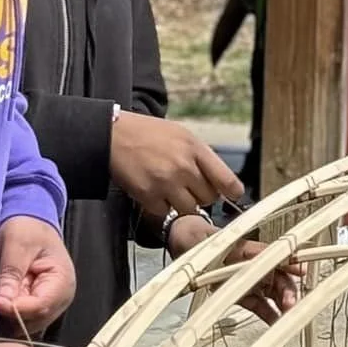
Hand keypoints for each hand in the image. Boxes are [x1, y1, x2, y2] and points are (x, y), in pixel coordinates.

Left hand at [0, 216, 74, 334]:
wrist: (31, 223)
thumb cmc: (27, 229)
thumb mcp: (17, 244)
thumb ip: (11, 272)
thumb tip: (3, 300)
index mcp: (62, 281)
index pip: (39, 306)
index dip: (13, 308)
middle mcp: (60, 299)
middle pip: (34, 321)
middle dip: (10, 313)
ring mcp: (50, 305)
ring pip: (27, 326)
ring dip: (8, 316)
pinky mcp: (38, 307)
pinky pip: (23, 321)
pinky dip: (9, 316)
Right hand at [111, 111, 244, 218]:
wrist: (114, 135)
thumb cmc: (149, 134)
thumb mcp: (182, 135)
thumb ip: (202, 157)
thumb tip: (221, 180)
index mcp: (195, 149)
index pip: (226, 180)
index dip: (233, 192)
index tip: (233, 196)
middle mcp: (184, 167)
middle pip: (209, 198)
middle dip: (202, 195)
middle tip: (189, 187)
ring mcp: (166, 183)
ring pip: (190, 209)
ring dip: (183, 204)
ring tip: (172, 190)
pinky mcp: (149, 196)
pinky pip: (166, 212)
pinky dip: (163, 207)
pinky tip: (156, 192)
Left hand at [166, 216, 301, 323]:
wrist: (183, 243)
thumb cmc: (198, 238)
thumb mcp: (209, 242)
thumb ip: (224, 248)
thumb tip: (239, 253)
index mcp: (250, 249)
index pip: (277, 254)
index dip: (291, 262)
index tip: (301, 270)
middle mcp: (255, 265)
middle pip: (280, 278)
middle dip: (288, 290)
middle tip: (292, 303)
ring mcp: (251, 281)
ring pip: (275, 294)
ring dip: (283, 305)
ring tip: (289, 317)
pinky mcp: (243, 296)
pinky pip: (261, 307)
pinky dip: (270, 315)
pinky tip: (279, 324)